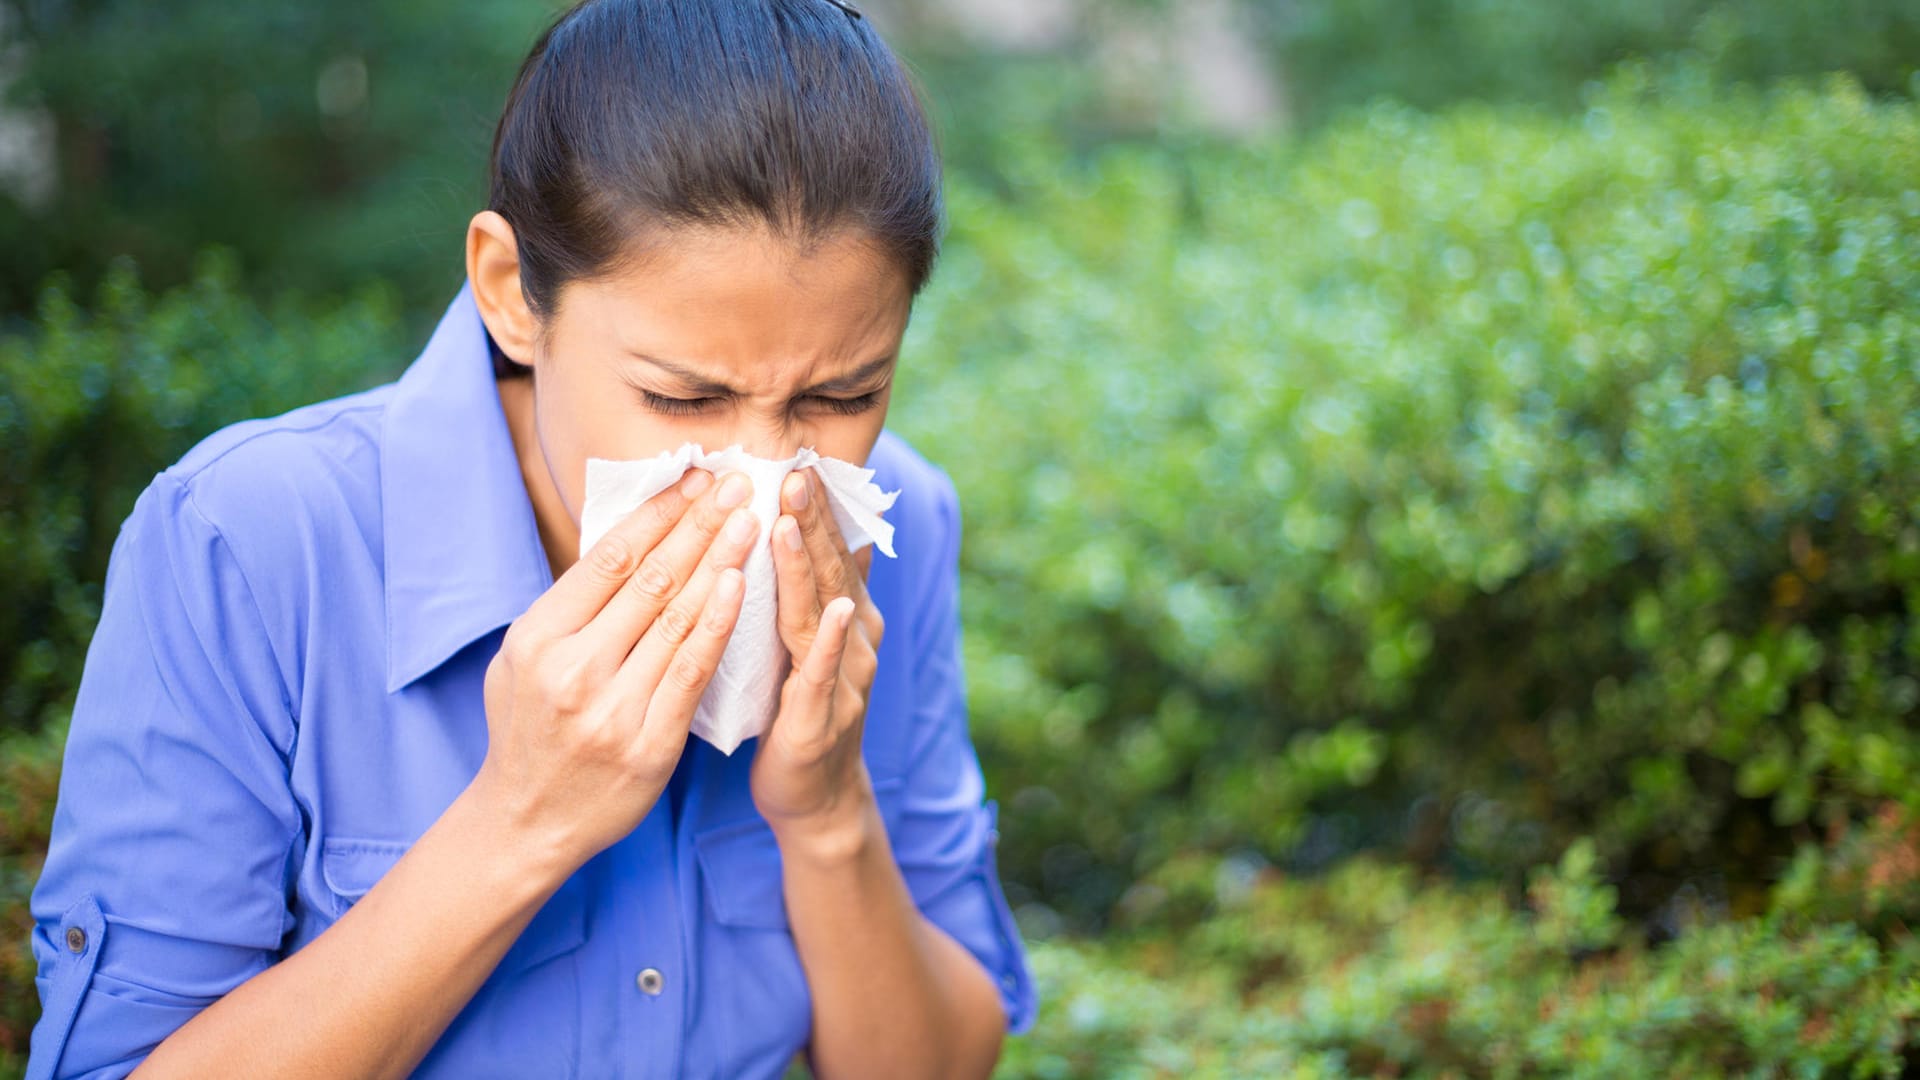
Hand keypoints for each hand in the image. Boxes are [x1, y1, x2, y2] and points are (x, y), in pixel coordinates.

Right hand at [472, 468, 758, 875]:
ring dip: (719, 561)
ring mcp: (612, 708)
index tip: (694, 478)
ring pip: (676, 618)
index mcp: (538, 637)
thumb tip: (629, 540)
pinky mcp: (649, 743)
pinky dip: (718, 624)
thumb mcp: (522, 659)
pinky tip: (740, 585)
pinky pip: (692, 671)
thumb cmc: (530, 730)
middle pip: (649, 579)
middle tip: (736, 482)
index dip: (657, 514)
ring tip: (750, 519)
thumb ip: (569, 608)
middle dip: (698, 524)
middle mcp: (572, 668)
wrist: (526, 823)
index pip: (609, 559)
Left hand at [751, 468, 884, 838]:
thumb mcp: (807, 642)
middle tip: (793, 469)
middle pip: (832, 570)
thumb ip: (821, 589)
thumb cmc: (800, 713)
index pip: (831, 550)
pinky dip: (828, 642)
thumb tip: (842, 531)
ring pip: (825, 613)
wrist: (814, 798)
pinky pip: (824, 674)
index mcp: (845, 618)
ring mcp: (845, 680)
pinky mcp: (824, 719)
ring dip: (812, 566)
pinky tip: (831, 612)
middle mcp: (855, 640)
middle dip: (814, 519)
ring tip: (792, 521)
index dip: (816, 507)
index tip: (797, 458)